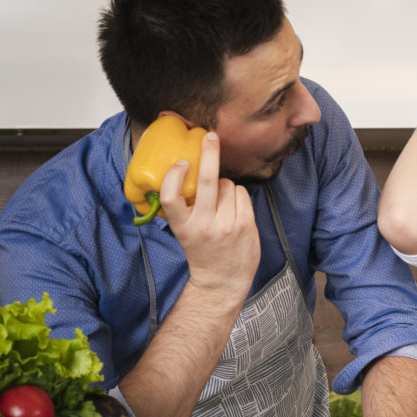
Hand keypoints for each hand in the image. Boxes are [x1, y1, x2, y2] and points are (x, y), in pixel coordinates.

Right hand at [160, 131, 259, 299]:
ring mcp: (226, 225)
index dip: (174, 176)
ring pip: (227, 185)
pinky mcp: (245, 225)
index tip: (181, 163)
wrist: (221, 281)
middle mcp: (203, 225)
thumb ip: (184, 207)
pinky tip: (234, 209)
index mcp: (182, 226)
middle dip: (209, 152)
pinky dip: (238, 196)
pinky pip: (242, 194)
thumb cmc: (201, 251)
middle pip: (206, 180)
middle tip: (210, 136)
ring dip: (225, 186)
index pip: (171, 197)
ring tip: (222, 205)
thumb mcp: (183, 232)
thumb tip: (187, 170)